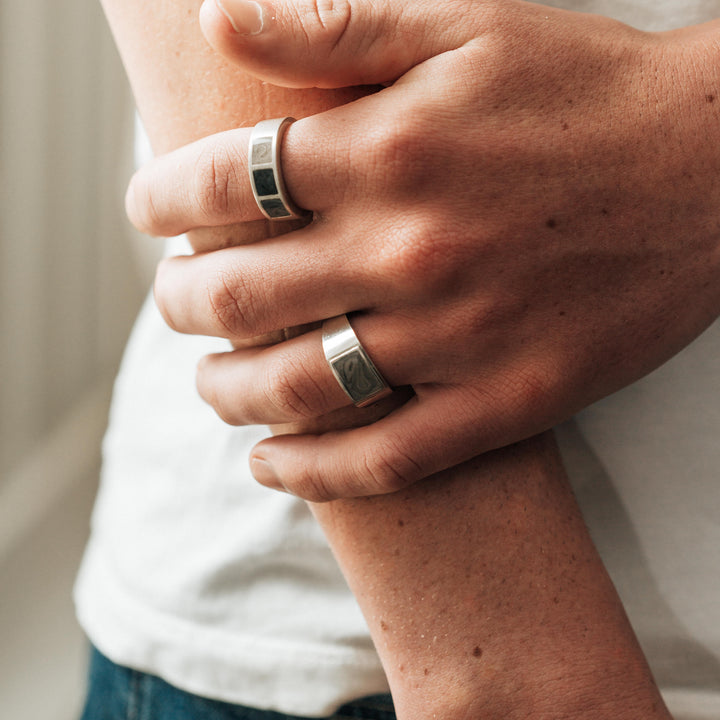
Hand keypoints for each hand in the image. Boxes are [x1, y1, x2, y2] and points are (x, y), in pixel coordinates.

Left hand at [127, 0, 719, 500]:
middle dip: (180, 302)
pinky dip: (310, 472)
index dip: (162, 198)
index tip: (148, 211)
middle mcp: (409, 250)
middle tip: (173, 301)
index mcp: (387, 150)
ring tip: (207, 385)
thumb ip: (333, 23)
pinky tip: (270, 463)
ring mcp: (456, 338)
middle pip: (239, 294)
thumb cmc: (585, 92)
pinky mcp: (504, 403)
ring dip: (225, 391)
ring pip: (295, 388)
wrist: (712, 172)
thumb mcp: (464, 23)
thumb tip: (220, 15)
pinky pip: (381, 460)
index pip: (223, 182)